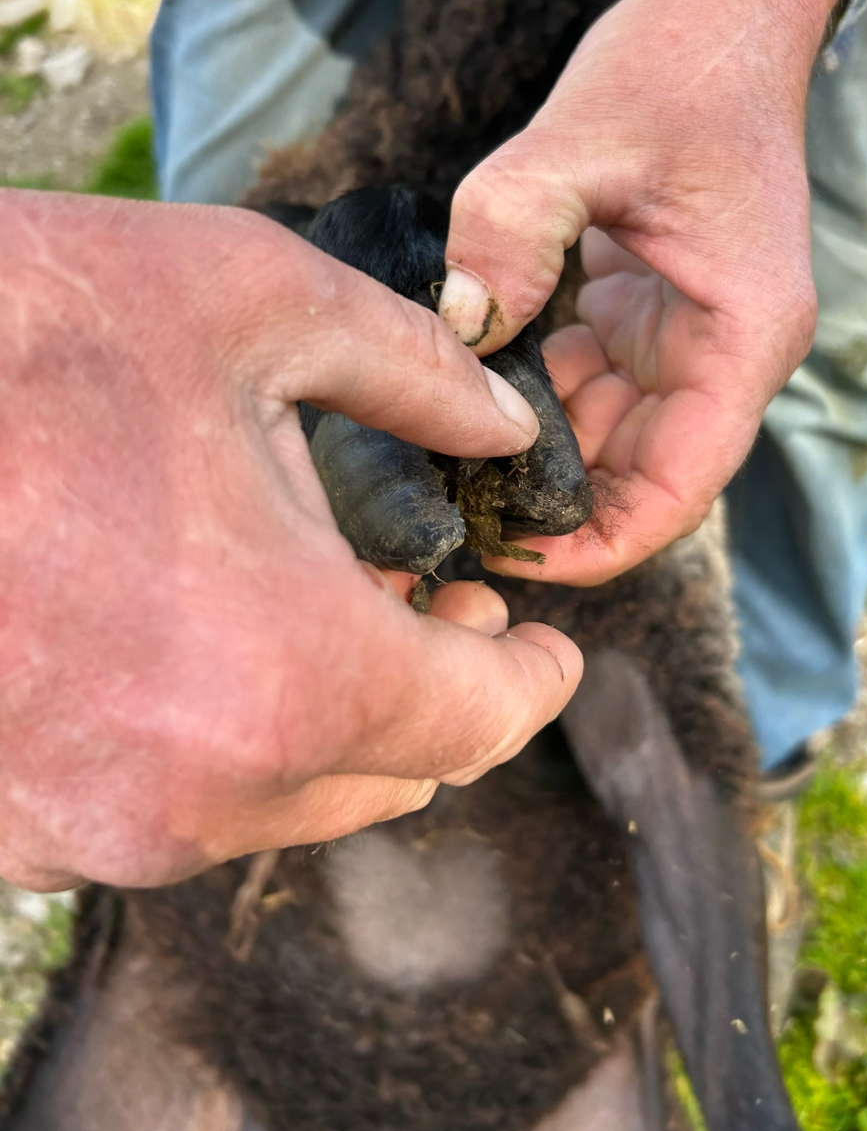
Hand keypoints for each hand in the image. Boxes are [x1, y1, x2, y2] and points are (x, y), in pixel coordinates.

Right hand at [0, 190, 581, 890]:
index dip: (535, 677)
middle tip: (438, 604)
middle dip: (437, 688)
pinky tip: (199, 640)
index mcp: (289, 673)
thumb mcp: (257, 301)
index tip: (548, 645)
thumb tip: (505, 425)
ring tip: (316, 605)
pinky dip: (218, 737)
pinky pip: (171, 805)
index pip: (480, 721)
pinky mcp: (12, 826)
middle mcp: (195, 791)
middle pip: (390, 772)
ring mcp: (90, 829)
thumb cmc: (27, 329)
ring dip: (326, 714)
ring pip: (282, 799)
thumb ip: (417, 371)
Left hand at [439, 0, 847, 582]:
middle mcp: (725, 351)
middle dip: (554, 503)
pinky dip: (533, 396)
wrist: (727, 11)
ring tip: (440, 461)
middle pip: (640, 474)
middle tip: (448, 514)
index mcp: (742, 335)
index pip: (680, 485)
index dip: (602, 540)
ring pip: (609, 436)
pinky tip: (464, 390)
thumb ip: (513, 232)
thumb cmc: (681, 64)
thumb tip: (459, 322)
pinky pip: (589, 385)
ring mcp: (687, 335)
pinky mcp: (648, 312)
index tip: (515, 557)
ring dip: (535, 450)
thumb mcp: (582, 135)